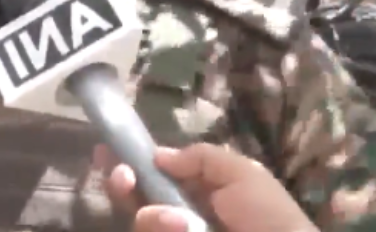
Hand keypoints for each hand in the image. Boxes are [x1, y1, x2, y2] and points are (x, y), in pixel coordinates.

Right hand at [95, 143, 316, 231]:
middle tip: (122, 177)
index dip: (130, 164)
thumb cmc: (270, 216)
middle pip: (136, 202)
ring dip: (151, 218)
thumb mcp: (242, 174)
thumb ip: (201, 158)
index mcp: (200, 194)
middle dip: (123, 186)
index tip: (105, 150)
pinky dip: (159, 228)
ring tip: (179, 222)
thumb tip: (159, 155)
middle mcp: (182, 218)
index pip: (156, 178)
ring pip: (140, 226)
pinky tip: (180, 228)